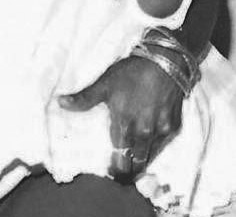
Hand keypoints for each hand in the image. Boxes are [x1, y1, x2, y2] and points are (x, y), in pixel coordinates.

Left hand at [59, 55, 182, 180]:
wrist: (164, 62)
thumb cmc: (131, 72)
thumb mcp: (104, 83)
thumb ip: (84, 98)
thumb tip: (60, 103)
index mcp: (124, 126)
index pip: (119, 158)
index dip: (114, 167)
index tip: (110, 172)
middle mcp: (143, 133)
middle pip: (136, 163)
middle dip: (128, 170)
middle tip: (121, 173)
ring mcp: (161, 132)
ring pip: (151, 156)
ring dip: (142, 161)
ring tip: (134, 164)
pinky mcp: (175, 127)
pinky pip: (163, 144)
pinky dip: (155, 147)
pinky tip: (148, 143)